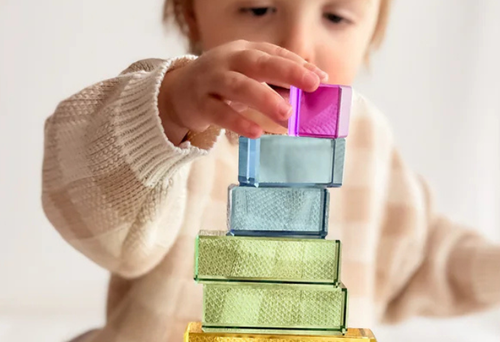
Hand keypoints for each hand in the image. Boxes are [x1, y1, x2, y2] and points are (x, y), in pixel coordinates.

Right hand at [157, 40, 327, 145]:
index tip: (320, 79)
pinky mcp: (200, 104)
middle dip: (287, 73)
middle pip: (258, 63)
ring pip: (240, 87)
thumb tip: (313, 87)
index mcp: (244, 51)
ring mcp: (212, 81)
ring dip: (265, 100)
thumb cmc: (222, 85)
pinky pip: (221, 114)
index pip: (273, 54)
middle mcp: (228, 61)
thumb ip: (277, 82)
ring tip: (287, 115)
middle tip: (311, 86)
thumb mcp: (248, 77)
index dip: (297, 65)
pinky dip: (239, 123)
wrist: (179, 93)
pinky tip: (257, 132)